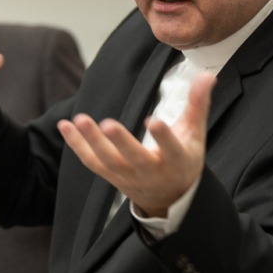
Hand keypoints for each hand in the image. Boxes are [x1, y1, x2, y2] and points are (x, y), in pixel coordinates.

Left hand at [57, 72, 215, 217]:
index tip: (155, 121)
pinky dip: (77, 145)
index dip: (164, 138)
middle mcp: (151, 171)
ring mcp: (128, 175)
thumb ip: (197, 104)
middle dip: (120, 142)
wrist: (169, 197)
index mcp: (176, 160)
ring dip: (91, 141)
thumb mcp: (195, 135)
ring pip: (107, 161)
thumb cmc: (183, 160)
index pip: (172, 150)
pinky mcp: (110, 175)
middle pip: (134, 158)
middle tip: (108, 124)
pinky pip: (91, 162)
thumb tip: (207, 75)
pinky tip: (65, 125)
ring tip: (80, 119)